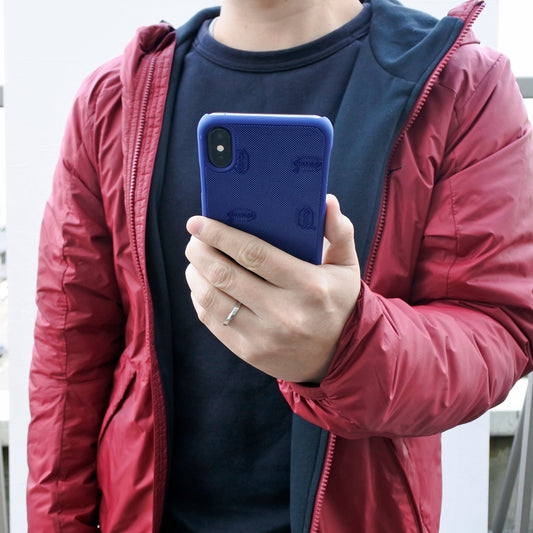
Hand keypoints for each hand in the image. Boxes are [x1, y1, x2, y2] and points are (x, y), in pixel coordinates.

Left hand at [184, 194, 360, 382]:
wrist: (340, 356)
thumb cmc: (338, 302)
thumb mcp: (346, 266)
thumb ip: (339, 232)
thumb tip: (326, 200)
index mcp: (308, 285)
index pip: (254, 254)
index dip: (221, 235)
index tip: (198, 223)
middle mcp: (284, 313)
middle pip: (225, 275)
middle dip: (200, 252)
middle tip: (194, 239)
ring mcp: (264, 336)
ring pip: (212, 299)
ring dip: (195, 274)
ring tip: (196, 260)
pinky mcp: (249, 352)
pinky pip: (212, 321)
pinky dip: (200, 298)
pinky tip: (203, 285)